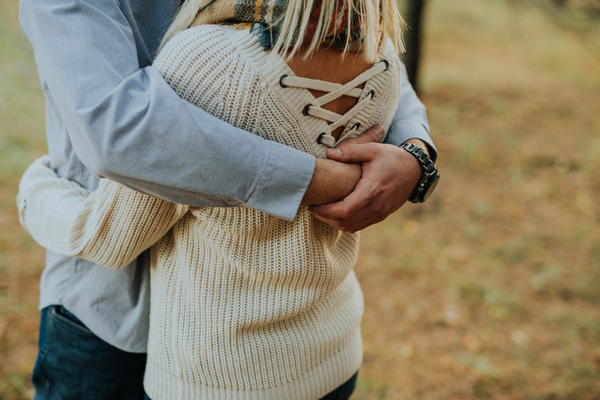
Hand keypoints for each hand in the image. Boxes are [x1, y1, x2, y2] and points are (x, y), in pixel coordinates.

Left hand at [309, 126, 423, 232]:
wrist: (415, 171)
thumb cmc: (392, 158)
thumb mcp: (372, 150)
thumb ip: (350, 151)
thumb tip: (329, 153)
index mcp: (371, 190)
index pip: (344, 210)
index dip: (325, 211)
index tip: (313, 205)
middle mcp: (376, 206)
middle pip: (345, 222)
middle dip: (326, 218)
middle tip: (313, 208)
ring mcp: (379, 213)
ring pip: (351, 227)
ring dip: (334, 222)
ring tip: (322, 211)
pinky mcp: (380, 216)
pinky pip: (359, 226)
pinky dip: (345, 223)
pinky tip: (336, 213)